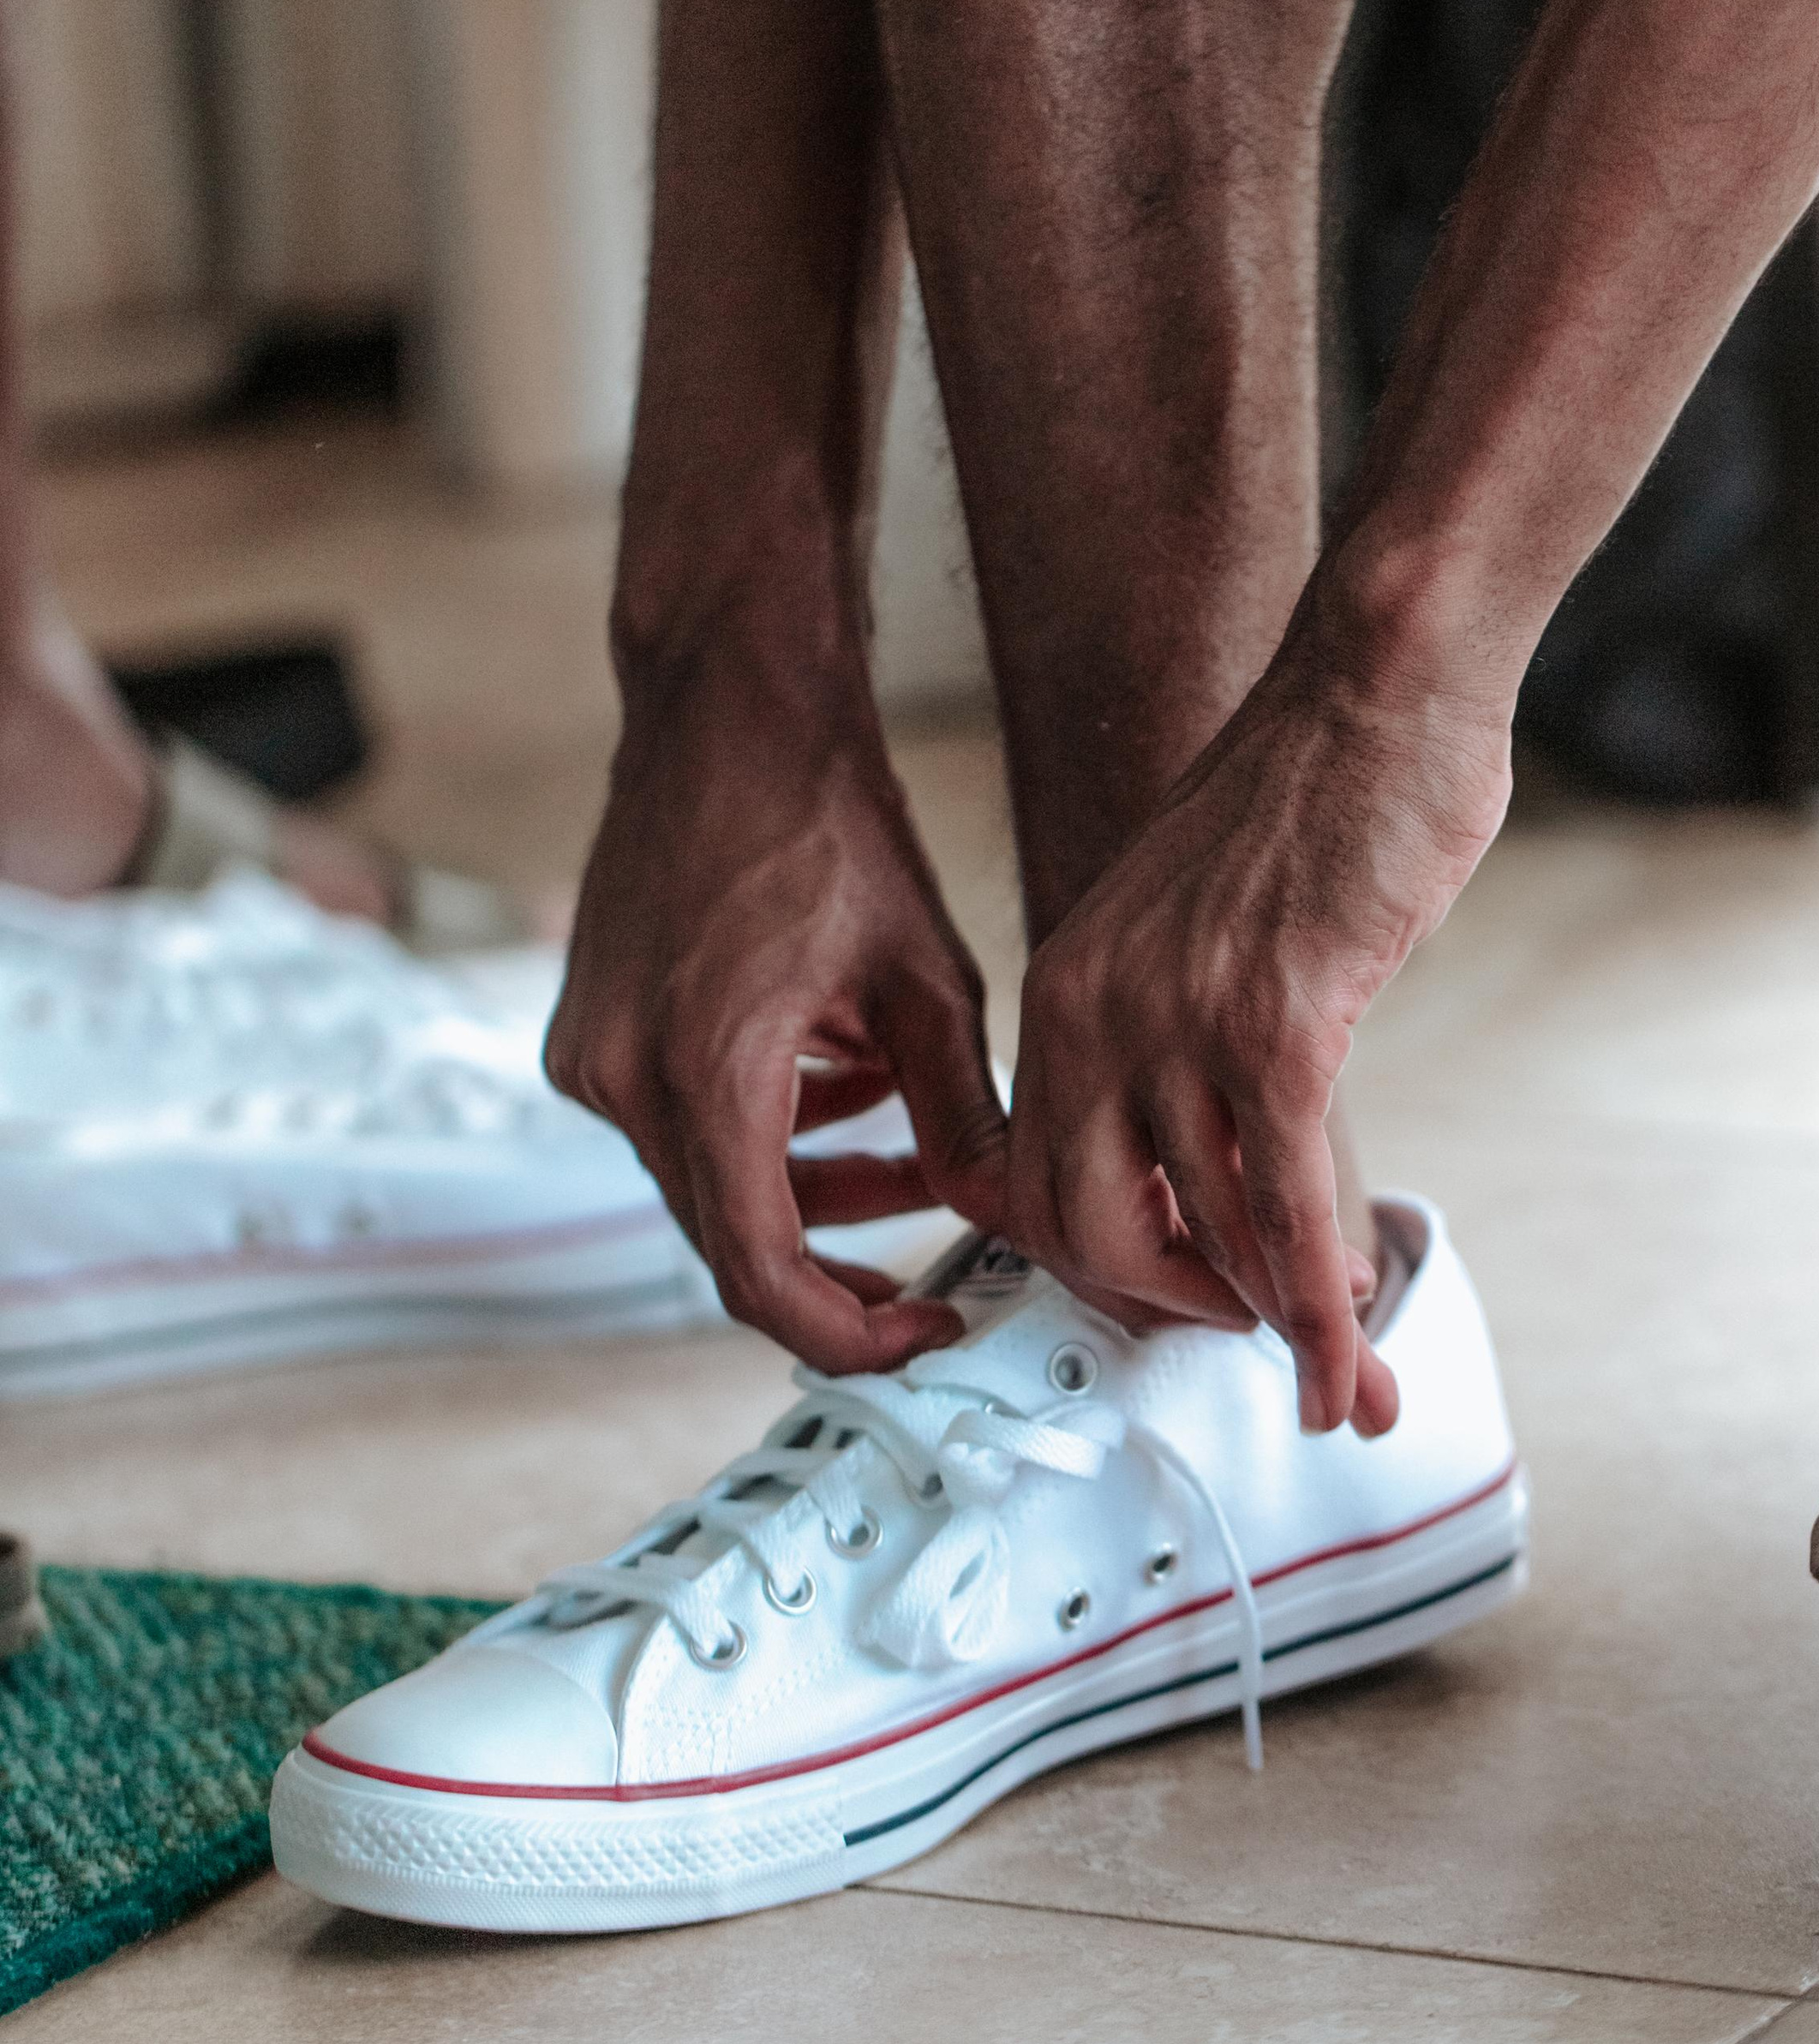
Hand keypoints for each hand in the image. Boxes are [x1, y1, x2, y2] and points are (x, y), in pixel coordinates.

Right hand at [547, 655, 1008, 1372]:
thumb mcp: (928, 981)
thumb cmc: (832, 825)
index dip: (848, 1330)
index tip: (925, 1331)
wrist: (726, 712)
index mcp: (705, 1075)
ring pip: (707, 1183)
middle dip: (838, 1266)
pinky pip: (678, 1124)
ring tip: (915, 1158)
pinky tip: (844, 1081)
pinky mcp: (583, 1032)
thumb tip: (1010, 1225)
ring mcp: (588, 1056)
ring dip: (807, 1190)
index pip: (762, 1273)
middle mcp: (620, 1078)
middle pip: (729, 1238)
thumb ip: (963, 1119)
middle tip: (931, 1279)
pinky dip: (762, 1130)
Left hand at [1005, 614, 1512, 1434]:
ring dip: (1272, 1320)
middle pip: (1080, 1232)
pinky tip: (1346, 1349)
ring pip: (1201, 1235)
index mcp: (1063, 990)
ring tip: (1334, 1361)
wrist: (1375, 684)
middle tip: (1243, 1330)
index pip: (1031, 1178)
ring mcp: (1178, 1022)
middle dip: (1164, 1310)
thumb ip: (1173, 1031)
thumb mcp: (1193, 926)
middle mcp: (1093, 1013)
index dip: (1100, 1265)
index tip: (1180, 1290)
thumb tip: (1213, 1153)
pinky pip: (1284, 1207)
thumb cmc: (1314, 800)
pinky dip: (1314, 1301)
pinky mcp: (1276, 1026)